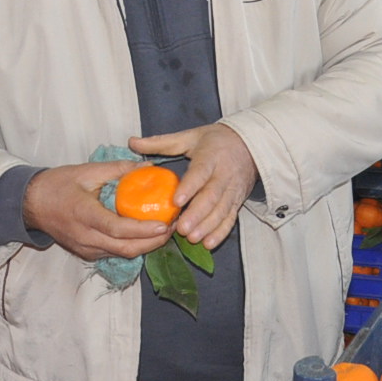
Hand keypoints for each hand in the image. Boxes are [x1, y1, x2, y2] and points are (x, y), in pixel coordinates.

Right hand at [23, 160, 168, 261]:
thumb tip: (148, 166)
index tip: (165, 224)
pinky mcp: (87, 253)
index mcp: (85, 215)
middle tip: (174, 227)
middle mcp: (86, 237)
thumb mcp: (87, 171)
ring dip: (146, 246)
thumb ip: (118, 169)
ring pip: (123, 254)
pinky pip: (114, 253)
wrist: (31, 204)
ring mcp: (86, 249)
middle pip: (126, 248)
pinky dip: (133, 246)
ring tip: (165, 230)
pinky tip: (146, 235)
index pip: (118, 229)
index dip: (144, 229)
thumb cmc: (57, 184)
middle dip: (154, 241)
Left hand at [129, 123, 255, 251]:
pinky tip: (208, 243)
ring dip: (207, 226)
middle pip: (212, 196)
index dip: (189, 187)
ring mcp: (233, 189)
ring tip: (192, 238)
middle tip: (181, 229)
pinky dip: (221, 232)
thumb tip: (131, 142)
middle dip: (197, 214)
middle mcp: (224, 174)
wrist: (250, 143)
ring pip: (222, 210)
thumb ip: (161, 142)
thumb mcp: (189, 136)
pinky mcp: (238, 201)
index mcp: (211, 156)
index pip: (201, 172)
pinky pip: (231, 218)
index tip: (175, 201)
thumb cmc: (215, 140)